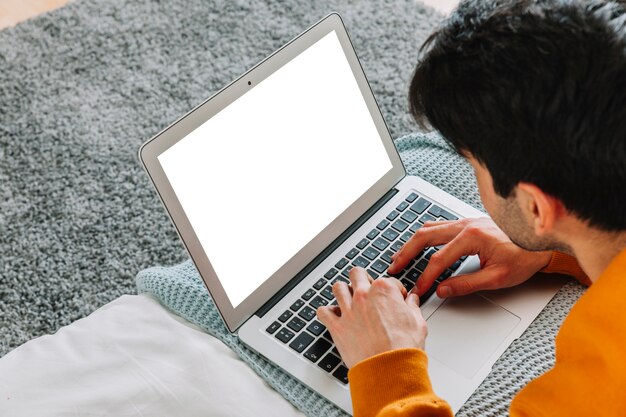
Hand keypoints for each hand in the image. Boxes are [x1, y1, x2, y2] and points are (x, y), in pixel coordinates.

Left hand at [316, 267, 427, 368]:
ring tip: (347, 298)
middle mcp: (364, 296)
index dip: (394, 290)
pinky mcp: (337, 326)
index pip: (388, 281)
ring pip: (338, 287)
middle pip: (357, 274)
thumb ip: (413, 307)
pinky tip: (332, 316)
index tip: (396, 299)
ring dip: (342, 291)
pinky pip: (323, 312)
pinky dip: (326, 313)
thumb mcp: (418, 323)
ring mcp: (348, 310)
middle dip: (362, 278)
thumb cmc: (403, 348)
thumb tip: (412, 301)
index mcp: (384, 291)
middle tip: (366, 288)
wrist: (389, 368)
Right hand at [388, 217, 551, 297]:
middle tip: (394, 267)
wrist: (542, 240)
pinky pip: (439, 224)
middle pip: (424, 237)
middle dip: (406, 253)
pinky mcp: (468, 222)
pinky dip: (424, 235)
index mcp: (472, 237)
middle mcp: (465, 225)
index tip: (419, 289)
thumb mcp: (498, 278)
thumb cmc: (525, 256)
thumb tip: (443, 290)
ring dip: (412, 242)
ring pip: (429, 227)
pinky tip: (420, 243)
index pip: (438, 260)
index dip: (426, 277)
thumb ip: (467, 285)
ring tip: (401, 256)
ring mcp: (465, 221)